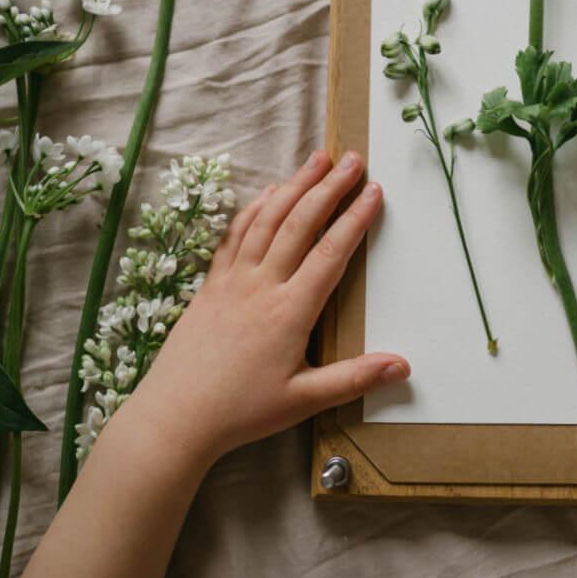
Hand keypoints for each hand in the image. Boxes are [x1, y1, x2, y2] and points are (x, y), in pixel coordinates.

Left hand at [126, 150, 408, 468]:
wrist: (173, 418)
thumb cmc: (240, 412)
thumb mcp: (303, 401)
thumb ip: (354, 378)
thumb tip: (403, 365)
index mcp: (290, 312)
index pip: (330, 253)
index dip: (355, 219)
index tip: (375, 191)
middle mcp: (262, 286)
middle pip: (300, 223)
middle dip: (329, 187)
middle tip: (351, 160)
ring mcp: (232, 281)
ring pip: (267, 220)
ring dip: (294, 185)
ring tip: (316, 159)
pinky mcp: (210, 285)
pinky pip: (234, 235)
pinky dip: (254, 208)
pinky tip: (268, 191)